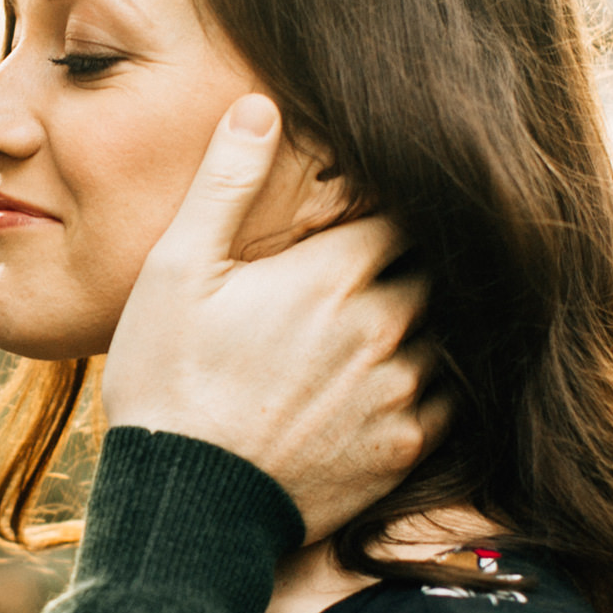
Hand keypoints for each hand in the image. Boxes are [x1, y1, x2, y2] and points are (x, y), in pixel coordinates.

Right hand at [102, 94, 446, 541]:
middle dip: (403, 263)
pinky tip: (376, 388)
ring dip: (416, 326)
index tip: (356, 215)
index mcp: (336, 272)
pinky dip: (423, 387)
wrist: (188, 507)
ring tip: (367, 333)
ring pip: (442, 334)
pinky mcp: (403, 450)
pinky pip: (444, 402)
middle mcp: (386, 326)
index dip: (381, 208)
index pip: (400, 211)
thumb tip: (260, 105)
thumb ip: (226, 184)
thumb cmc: (169, 381)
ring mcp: (401, 391)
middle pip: (429, 269)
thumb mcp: (177, 271)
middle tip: (360, 272)